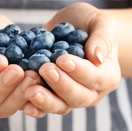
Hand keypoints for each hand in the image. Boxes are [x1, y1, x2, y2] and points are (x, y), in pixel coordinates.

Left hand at [23, 3, 120, 117]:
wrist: (72, 27)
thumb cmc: (90, 23)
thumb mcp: (101, 22)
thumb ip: (102, 38)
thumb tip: (97, 58)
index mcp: (108, 75)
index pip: (95, 78)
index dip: (79, 71)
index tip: (62, 60)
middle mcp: (92, 92)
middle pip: (77, 97)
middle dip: (60, 85)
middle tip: (45, 70)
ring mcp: (71, 97)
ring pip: (60, 106)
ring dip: (45, 101)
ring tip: (30, 91)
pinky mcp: (53, 97)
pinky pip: (45, 108)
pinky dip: (35, 107)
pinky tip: (23, 104)